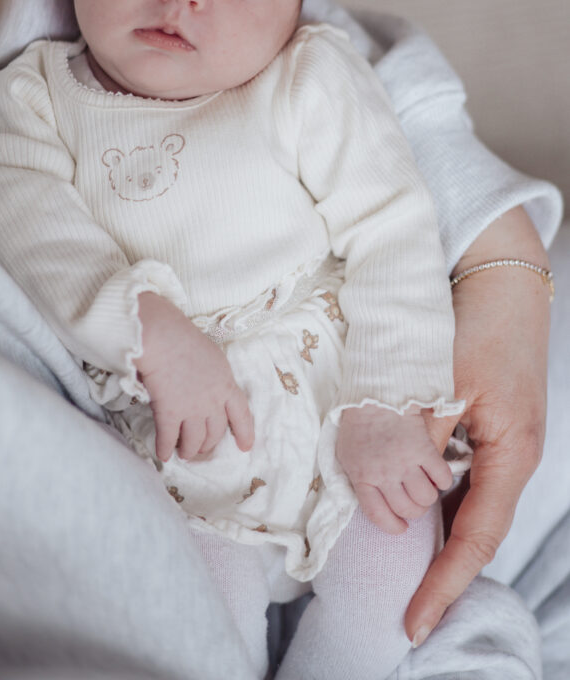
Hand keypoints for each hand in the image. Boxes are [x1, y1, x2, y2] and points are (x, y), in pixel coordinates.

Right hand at [135, 292, 253, 462]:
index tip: (245, 447)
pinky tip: (162, 454)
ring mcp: (192, 409)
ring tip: (184, 453)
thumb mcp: (211, 356)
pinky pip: (168, 438)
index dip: (245, 432)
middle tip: (202, 448)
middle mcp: (213, 401)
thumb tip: (203, 386)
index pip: (241, 413)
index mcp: (226, 383)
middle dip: (209, 443)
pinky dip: (165, 448)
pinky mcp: (170, 414)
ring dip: (189, 450)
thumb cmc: (184, 337)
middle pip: (216, 432)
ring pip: (194, 440)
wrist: (164, 336)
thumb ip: (212, 375)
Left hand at [336, 404, 452, 533]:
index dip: (393, 526)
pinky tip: (437, 471)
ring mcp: (404, 462)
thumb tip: (370, 500)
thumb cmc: (358, 422)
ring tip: (424, 483)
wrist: (373, 392)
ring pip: (426, 498)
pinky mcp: (423, 448)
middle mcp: (383, 474)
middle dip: (414, 510)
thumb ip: (357, 478)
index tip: (401, 527)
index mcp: (361, 477)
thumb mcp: (345, 453)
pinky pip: (441, 478)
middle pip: (407, 510)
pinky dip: (443, 479)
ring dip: (428, 494)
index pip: (378, 516)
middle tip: (414, 499)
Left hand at [405, 207, 550, 644]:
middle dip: (435, 564)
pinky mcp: (480, 423)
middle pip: (471, 527)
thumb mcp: (446, 380)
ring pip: (460, 500)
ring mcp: (496, 441)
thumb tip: (389, 482)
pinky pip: (454, 472)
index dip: (444, 583)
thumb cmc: (481, 325)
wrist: (500, 277)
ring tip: (391, 553)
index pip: (476, 538)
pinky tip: (399, 493)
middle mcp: (507, 457)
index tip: (414, 623)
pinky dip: (427, 488)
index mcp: (510, 455)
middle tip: (399, 601)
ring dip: (428, 524)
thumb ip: (417, 433)